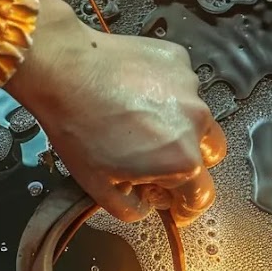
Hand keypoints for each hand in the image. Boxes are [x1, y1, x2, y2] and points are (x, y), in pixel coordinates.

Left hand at [6, 0, 226, 225]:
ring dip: (178, 126)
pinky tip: (136, 94)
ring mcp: (190, 87)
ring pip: (196, 117)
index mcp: (182, 160)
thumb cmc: (78, 127)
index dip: (186, 209)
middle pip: (208, 155)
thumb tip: (144, 205)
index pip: (201, 197)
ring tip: (141, 123)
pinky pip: (181, 86)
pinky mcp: (177, 60)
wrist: (63, 71)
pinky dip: (166, 94)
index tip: (177, 209)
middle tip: (156, 163)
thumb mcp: (99, 188)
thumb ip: (131, 209)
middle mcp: (195, 122)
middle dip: (188, 163)